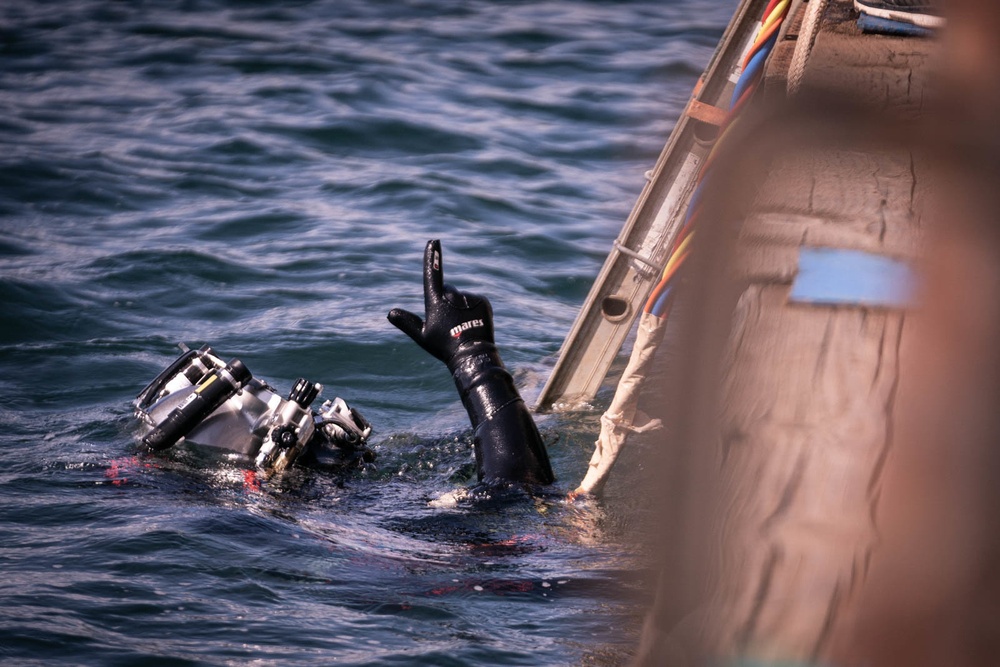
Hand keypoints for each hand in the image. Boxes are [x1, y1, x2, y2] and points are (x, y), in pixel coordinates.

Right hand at [388, 240, 494, 365]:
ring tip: (461, 326)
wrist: (472, 356)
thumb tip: (390, 313)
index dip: (432, 257)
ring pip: (460, 297)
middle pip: (447, 290)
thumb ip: (406, 323)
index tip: (433, 241)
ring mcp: (469, 297)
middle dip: (445, 300)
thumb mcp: (422, 337)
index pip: (432, 274)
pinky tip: (471, 323)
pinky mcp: (483, 301)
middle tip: (447, 322)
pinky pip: (473, 300)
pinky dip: (471, 308)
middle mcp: (453, 296)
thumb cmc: (444, 347)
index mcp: (436, 301)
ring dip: (459, 306)